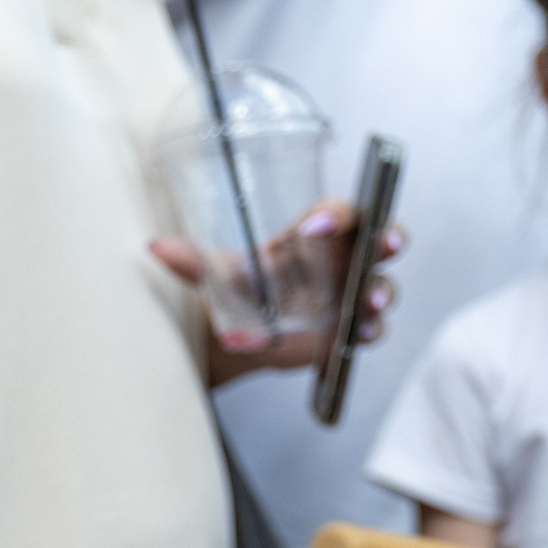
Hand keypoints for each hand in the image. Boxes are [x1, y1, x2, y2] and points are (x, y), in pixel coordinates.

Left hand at [153, 203, 404, 378]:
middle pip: (380, 238)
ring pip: (382, 285)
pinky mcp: (351, 330)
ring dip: (380, 291)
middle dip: (388, 238)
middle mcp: (343, 259)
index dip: (335, 215)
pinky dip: (367, 331)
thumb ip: (192, 261)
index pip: (339, 213)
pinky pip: (370, 329)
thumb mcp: (217, 274)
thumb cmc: (241, 289)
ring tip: (368, 300)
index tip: (316, 226)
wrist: (243, 334)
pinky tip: (357, 334)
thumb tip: (159, 248)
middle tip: (384, 243)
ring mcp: (352, 295)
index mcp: (316, 233)